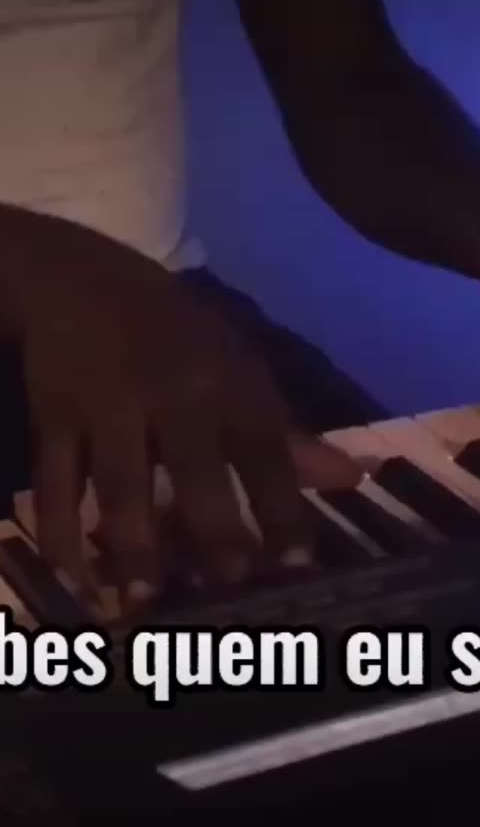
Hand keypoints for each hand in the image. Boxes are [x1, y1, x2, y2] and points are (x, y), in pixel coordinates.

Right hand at [1, 204, 360, 615]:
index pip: (264, 450)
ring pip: (119, 484)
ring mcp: (107, 404)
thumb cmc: (178, 336)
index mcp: (226, 379)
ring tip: (144, 603)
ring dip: (132, 548)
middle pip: (194, 470)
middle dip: (214, 532)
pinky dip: (59, 533)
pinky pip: (54, 482)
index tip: (298, 569)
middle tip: (229, 590)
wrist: (83, 279)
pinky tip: (74, 580)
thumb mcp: (238, 367)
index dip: (282, 509)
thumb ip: (287, 432)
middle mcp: (171, 391)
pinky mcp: (54, 416)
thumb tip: (352, 479)